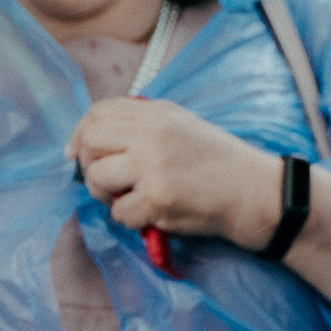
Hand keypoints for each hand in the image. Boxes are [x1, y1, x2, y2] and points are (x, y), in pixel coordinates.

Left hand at [72, 97, 279, 243]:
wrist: (253, 192)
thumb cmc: (218, 163)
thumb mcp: (182, 126)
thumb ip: (142, 126)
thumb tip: (91, 141)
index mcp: (157, 113)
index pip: (98, 112)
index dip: (80, 133)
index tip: (77, 153)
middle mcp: (152, 134)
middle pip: (90, 142)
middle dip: (88, 165)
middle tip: (106, 181)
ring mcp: (154, 166)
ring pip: (97, 178)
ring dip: (104, 194)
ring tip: (127, 198)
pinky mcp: (158, 199)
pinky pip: (118, 212)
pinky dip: (129, 218)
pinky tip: (149, 214)